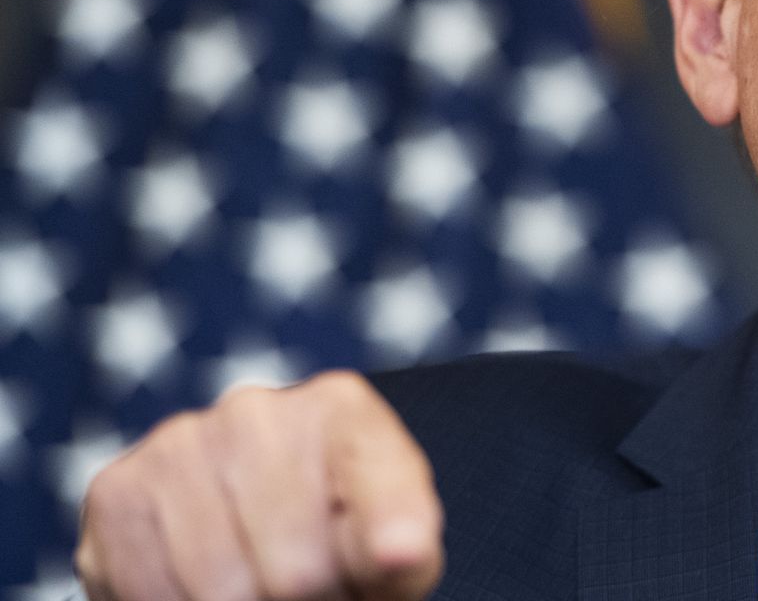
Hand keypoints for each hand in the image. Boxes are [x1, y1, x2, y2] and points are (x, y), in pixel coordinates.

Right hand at [75, 371, 442, 599]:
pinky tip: (201, 583)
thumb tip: (399, 552)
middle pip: (297, 573)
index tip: (391, 564)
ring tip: (259, 583)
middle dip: (307, 598)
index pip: (387, 513)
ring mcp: (178, 443)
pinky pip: (152, 591)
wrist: (255, 526)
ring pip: (222, 590)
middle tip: (310, 584)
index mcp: (342, 412)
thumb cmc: (340, 537)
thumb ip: (404, 548)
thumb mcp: (397, 543)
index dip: (387, 562)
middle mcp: (256, 411)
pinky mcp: (117, 489)